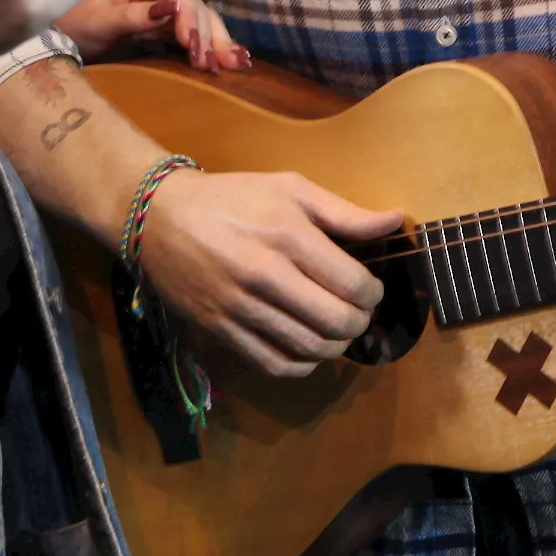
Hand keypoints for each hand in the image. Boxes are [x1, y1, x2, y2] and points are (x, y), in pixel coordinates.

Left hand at [59, 0, 251, 70]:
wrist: (63, 39)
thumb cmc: (77, 25)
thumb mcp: (100, 21)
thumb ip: (133, 16)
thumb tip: (169, 10)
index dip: (190, 15)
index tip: (193, 44)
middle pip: (196, 6)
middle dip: (207, 34)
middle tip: (214, 63)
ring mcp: (168, 7)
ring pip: (202, 20)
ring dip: (218, 41)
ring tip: (234, 64)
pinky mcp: (170, 26)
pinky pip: (196, 34)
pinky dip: (212, 46)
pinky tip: (231, 59)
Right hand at [135, 170, 405, 377]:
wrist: (159, 217)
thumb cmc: (233, 198)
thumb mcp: (291, 189)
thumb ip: (346, 212)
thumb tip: (396, 221)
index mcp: (287, 235)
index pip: (353, 284)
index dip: (373, 293)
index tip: (370, 288)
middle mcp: (264, 275)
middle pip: (335, 322)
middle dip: (360, 323)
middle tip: (358, 313)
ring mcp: (239, 307)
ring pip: (308, 348)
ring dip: (335, 347)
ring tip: (337, 330)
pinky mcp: (220, 330)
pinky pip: (273, 365)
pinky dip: (301, 365)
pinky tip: (307, 347)